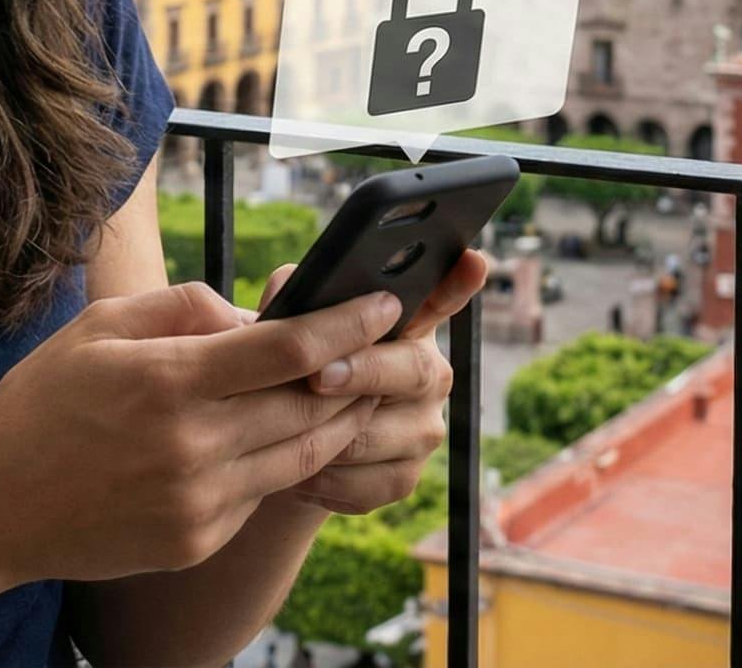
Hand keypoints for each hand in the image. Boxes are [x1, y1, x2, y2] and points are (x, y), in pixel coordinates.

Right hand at [0, 279, 401, 584]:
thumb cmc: (42, 402)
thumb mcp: (101, 327)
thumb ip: (185, 307)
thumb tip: (257, 315)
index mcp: (169, 381)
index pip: (290, 349)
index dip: (348, 323)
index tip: (386, 305)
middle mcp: (192, 446)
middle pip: (311, 405)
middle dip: (356, 373)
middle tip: (383, 345)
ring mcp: (198, 502)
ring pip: (302, 456)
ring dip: (335, 420)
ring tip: (352, 389)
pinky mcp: (197, 540)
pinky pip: (262, 493)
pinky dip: (281, 461)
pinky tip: (280, 436)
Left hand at [256, 248, 491, 515]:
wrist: (276, 448)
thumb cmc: (283, 370)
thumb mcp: (274, 329)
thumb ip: (283, 302)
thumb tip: (269, 291)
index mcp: (402, 323)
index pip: (440, 297)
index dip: (458, 282)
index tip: (472, 260)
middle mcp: (426, 371)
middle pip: (413, 368)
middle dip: (365, 372)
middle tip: (320, 375)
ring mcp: (422, 426)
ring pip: (381, 433)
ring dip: (330, 435)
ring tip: (284, 431)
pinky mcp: (407, 475)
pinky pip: (370, 482)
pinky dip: (328, 480)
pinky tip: (299, 474)